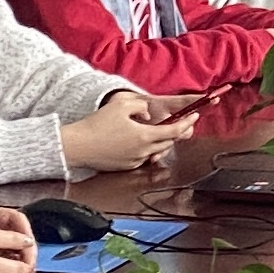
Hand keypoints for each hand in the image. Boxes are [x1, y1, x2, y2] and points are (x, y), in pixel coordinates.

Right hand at [60, 89, 194, 173]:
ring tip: (157, 130)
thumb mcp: (121, 105)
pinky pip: (143, 158)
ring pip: (156, 151)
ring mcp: (135, 161)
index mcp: (145, 136)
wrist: (78, 146)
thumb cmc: (97, 124)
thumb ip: (141, 106)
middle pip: (168, 142)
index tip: (195, 116)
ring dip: (161, 141)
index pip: (174, 130)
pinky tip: (139, 140)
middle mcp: (143, 151)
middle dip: (177, 132)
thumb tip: (148, 113)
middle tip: (182, 122)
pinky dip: (147, 149)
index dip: (187, 123)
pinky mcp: (126, 167)